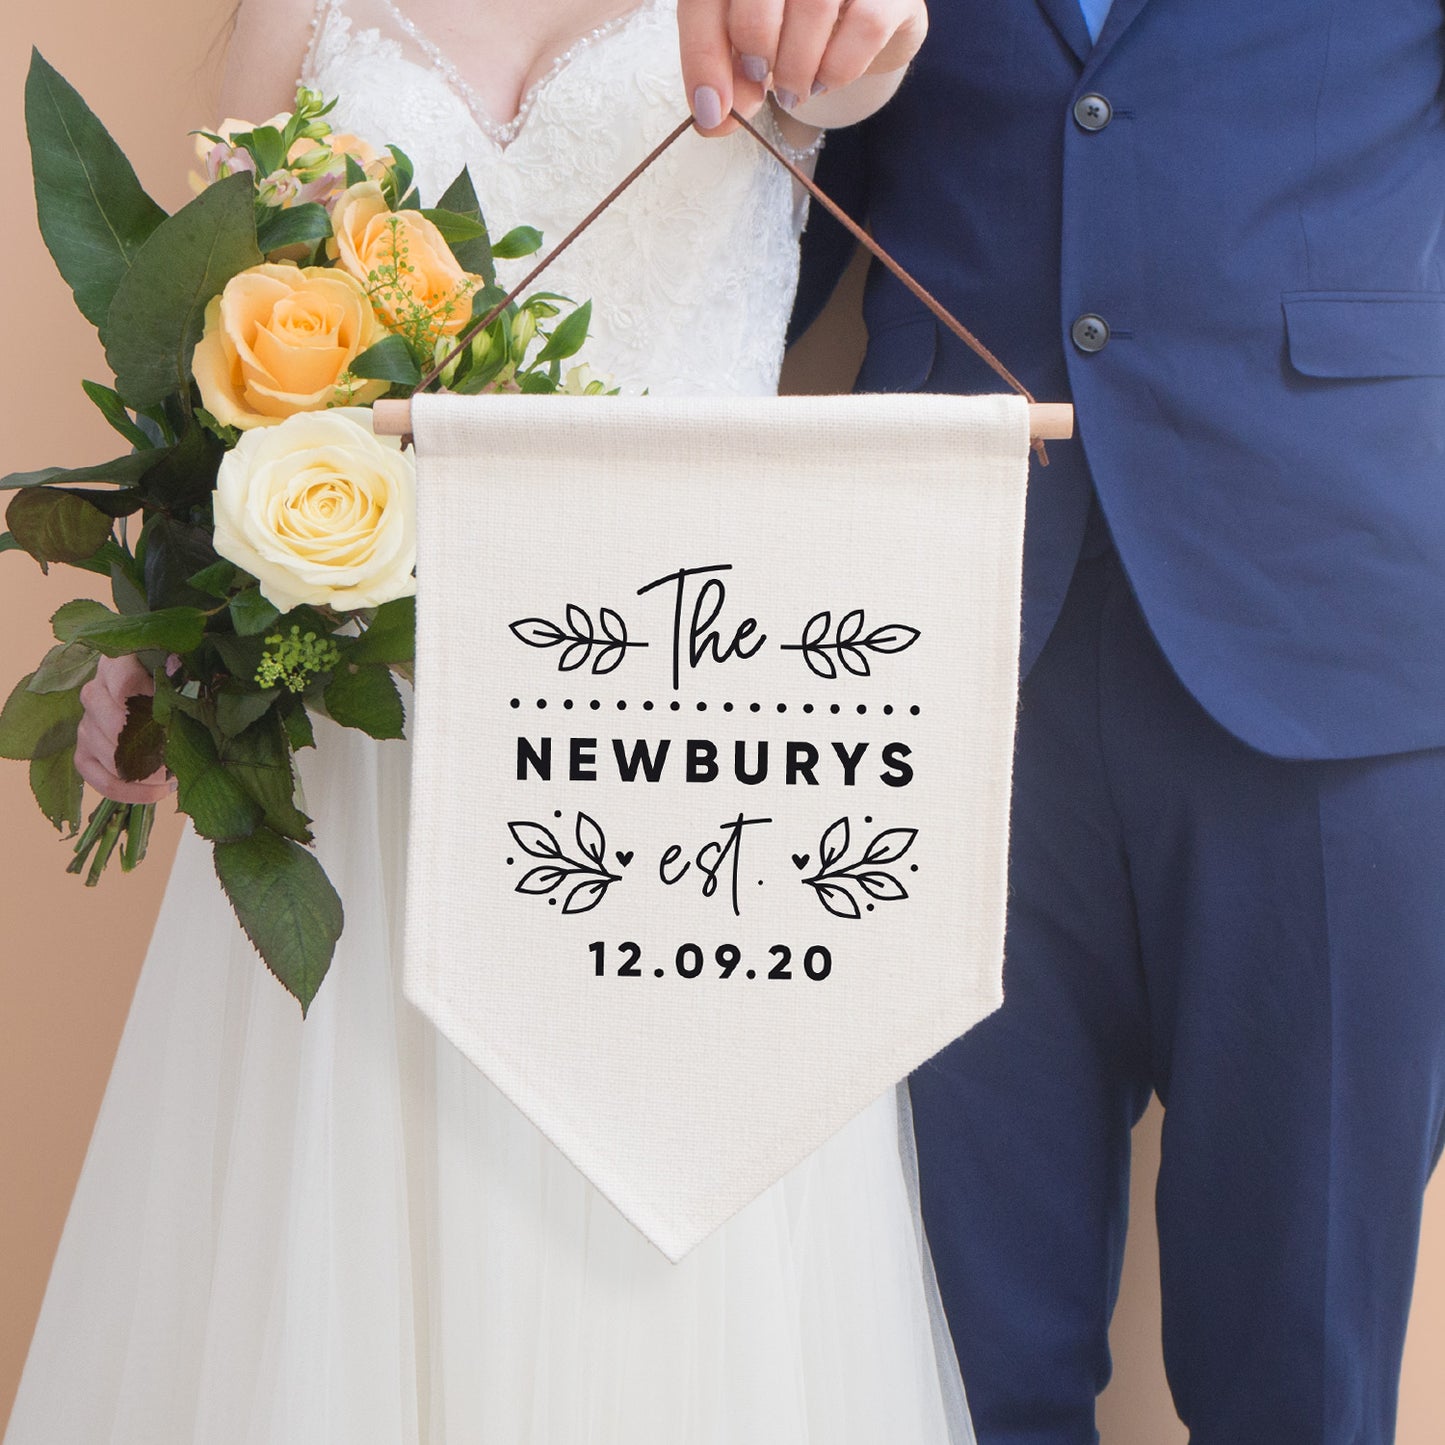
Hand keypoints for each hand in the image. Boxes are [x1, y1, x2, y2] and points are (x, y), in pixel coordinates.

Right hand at [75, 655, 176, 804]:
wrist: (149, 701)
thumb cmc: (172, 684)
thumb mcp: (180, 672)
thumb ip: (182, 675)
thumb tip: (183, 679)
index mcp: (117, 665)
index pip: (125, 682)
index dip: (154, 701)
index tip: (178, 715)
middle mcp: (94, 693)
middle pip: (116, 724)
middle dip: (152, 747)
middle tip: (180, 756)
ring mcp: (85, 725)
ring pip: (109, 755)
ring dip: (147, 772)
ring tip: (176, 775)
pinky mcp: (83, 754)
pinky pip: (100, 780)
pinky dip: (131, 791)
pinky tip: (158, 791)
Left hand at [679, 0, 927, 132]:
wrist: (862, 11)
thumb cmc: (791, 20)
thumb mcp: (746, 40)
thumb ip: (723, 72)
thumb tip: (711, 117)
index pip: (707, 0)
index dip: (704, 58)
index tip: (711, 110)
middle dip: (755, 54)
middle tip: (762, 80)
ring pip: (814, 7)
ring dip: (796, 68)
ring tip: (793, 88)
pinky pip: (865, 27)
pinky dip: (838, 69)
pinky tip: (826, 77)